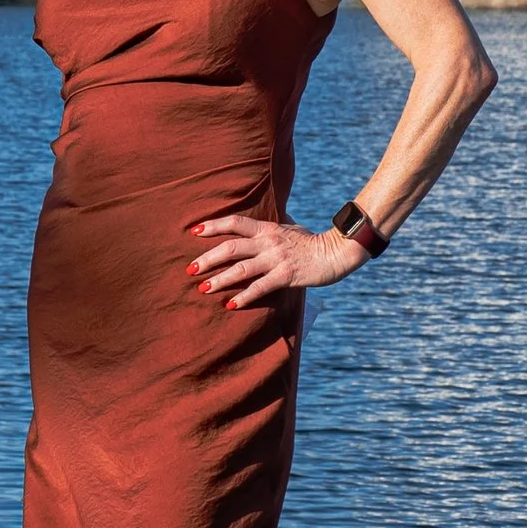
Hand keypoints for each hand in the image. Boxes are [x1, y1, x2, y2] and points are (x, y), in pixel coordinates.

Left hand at [184, 213, 361, 309]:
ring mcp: (276, 259)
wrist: (337, 252)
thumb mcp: (289, 228)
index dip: (213, 225)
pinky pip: (260, 287)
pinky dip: (243, 296)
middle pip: (230, 247)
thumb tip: (258, 224)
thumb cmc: (312, 241)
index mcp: (267, 228)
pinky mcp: (286, 276)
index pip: (234, 223)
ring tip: (202, 288)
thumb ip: (271, 228)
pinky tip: (230, 304)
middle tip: (190, 268)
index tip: (194, 231)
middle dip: (208, 258)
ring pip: (241, 268)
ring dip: (220, 279)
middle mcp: (268, 242)